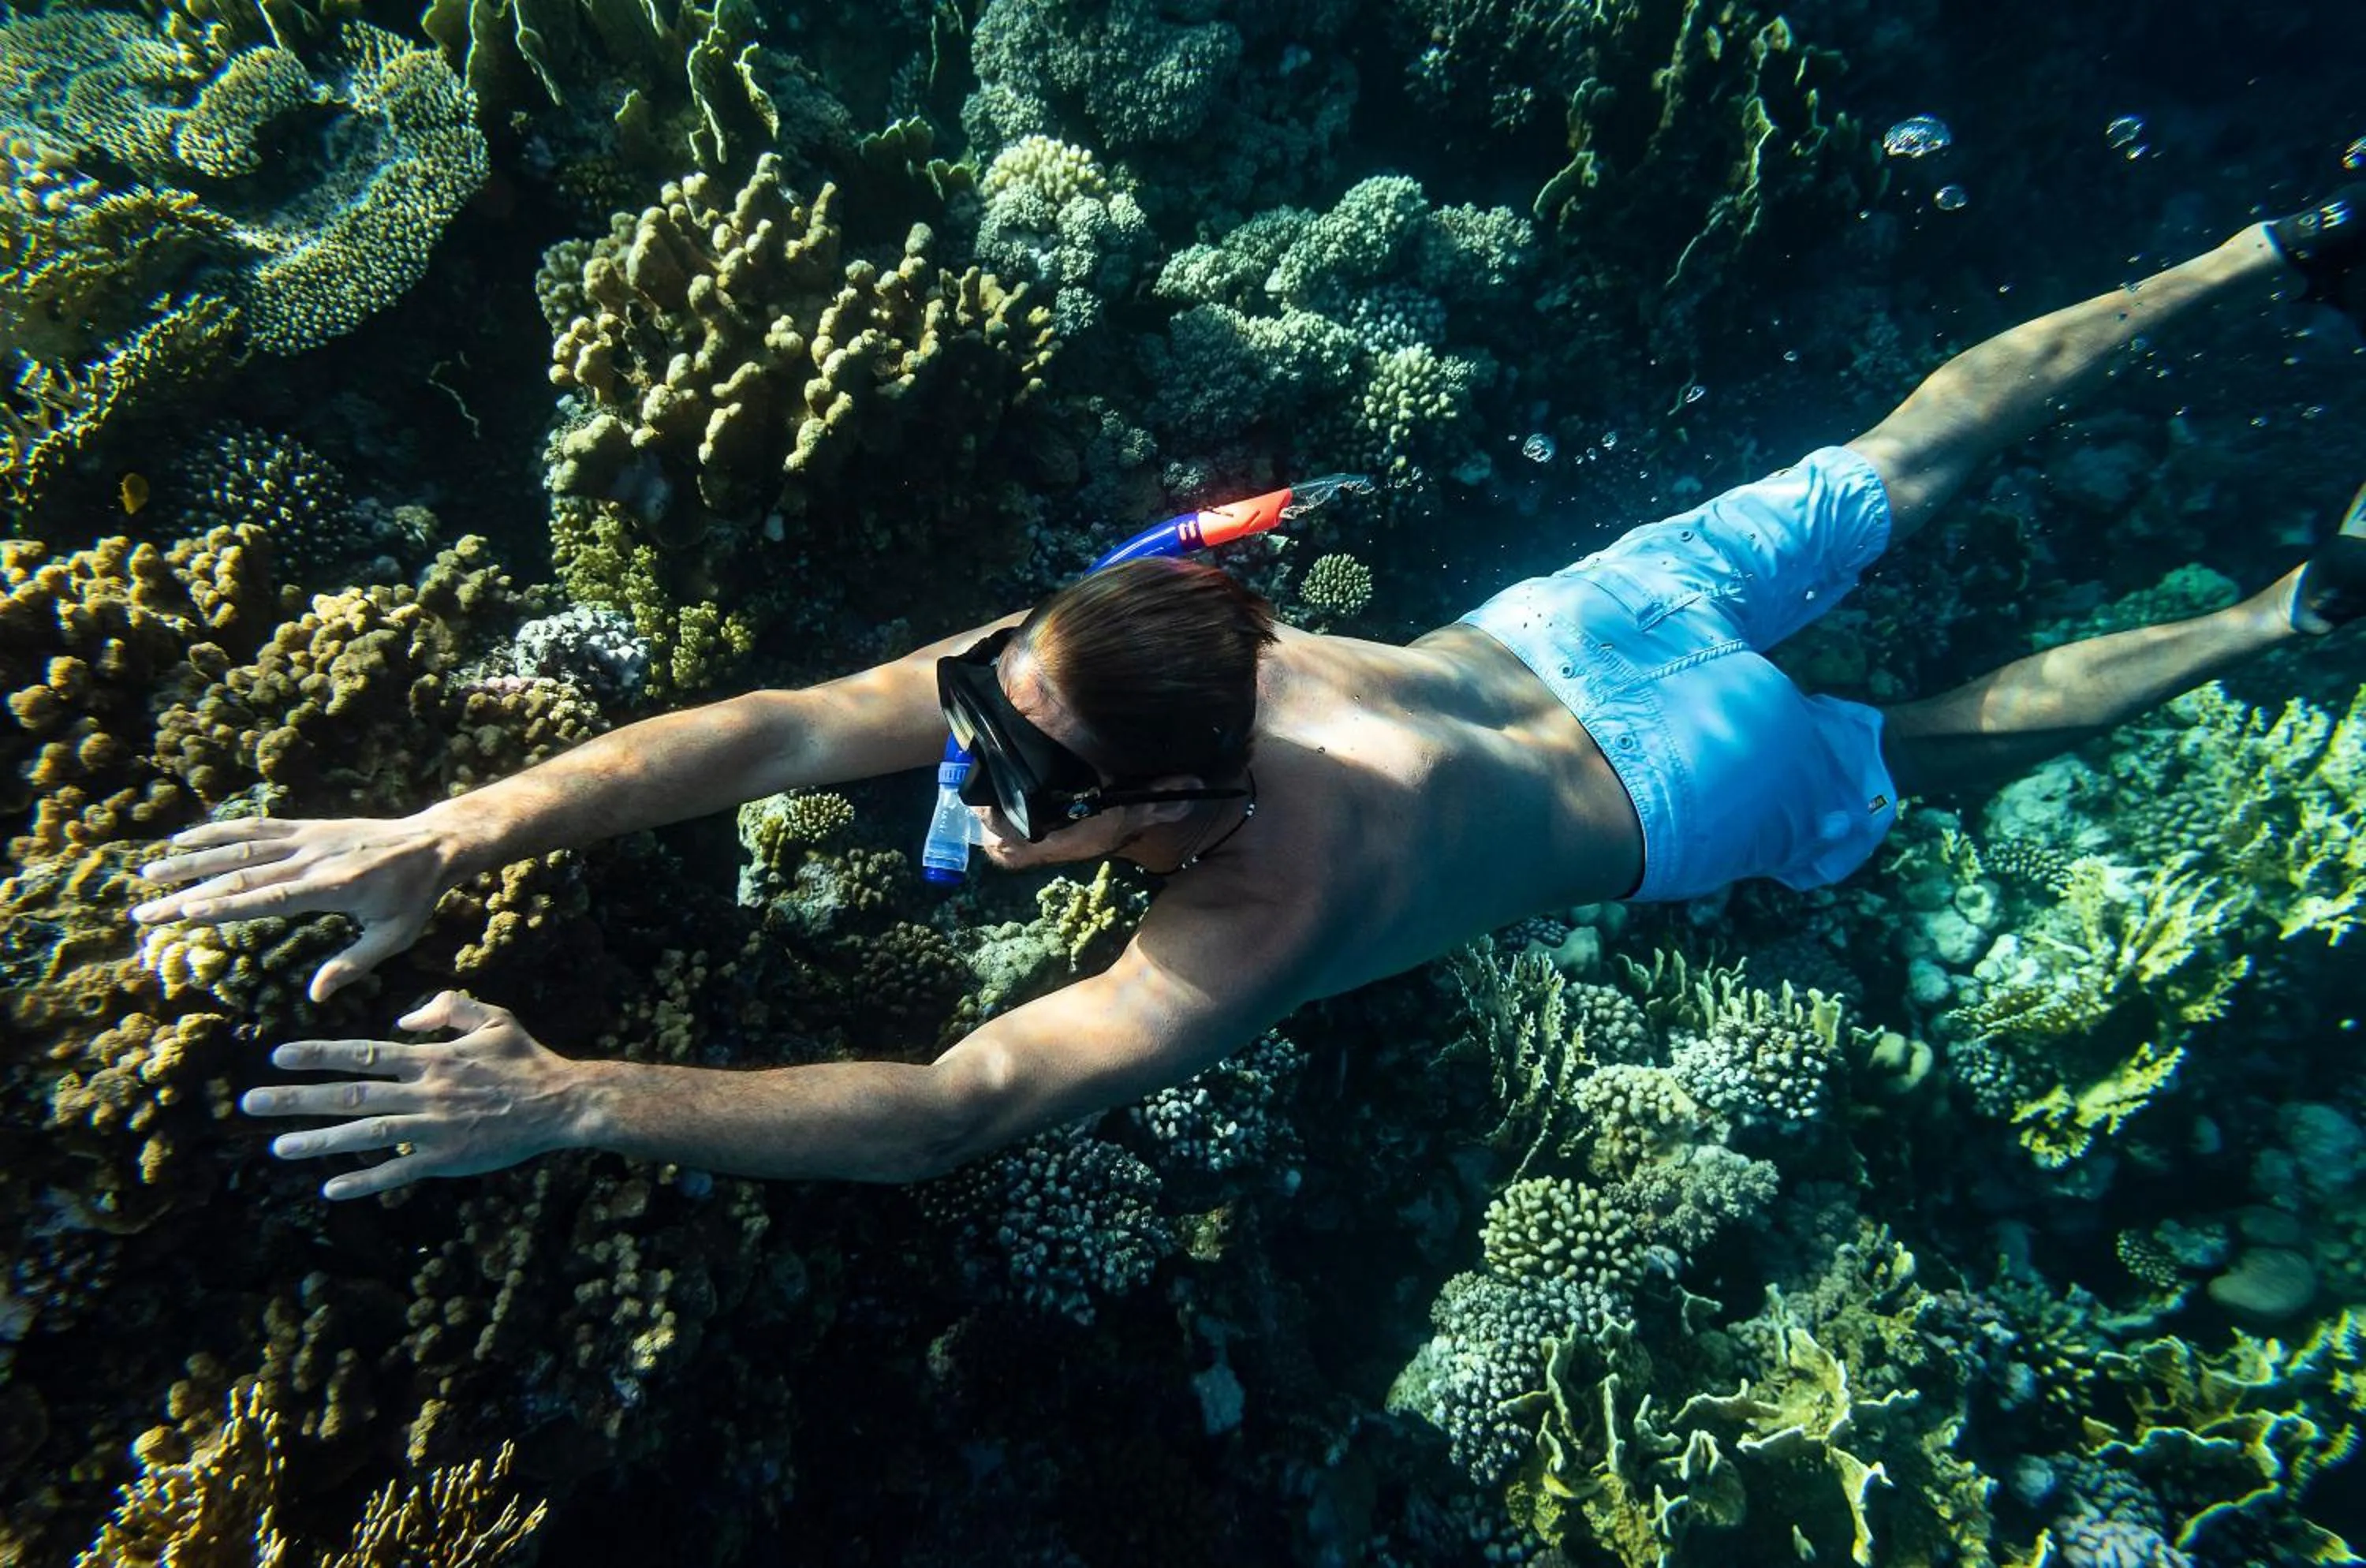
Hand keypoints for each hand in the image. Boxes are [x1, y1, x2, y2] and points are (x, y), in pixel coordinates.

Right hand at [132, 814, 461, 1002]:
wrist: (433, 844)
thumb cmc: (415, 897)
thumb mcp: (395, 936)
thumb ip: (353, 964)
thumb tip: (314, 996)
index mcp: (333, 887)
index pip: (268, 898)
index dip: (224, 906)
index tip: (183, 913)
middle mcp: (313, 858)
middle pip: (240, 874)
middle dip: (189, 892)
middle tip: (146, 910)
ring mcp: (307, 838)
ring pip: (240, 846)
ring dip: (191, 859)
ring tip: (150, 873)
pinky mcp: (307, 827)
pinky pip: (257, 826)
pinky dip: (219, 831)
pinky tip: (185, 838)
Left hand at [243, 992, 587, 1200]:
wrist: (562, 1104)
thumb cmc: (527, 1060)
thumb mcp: (493, 1018)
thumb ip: (448, 1008)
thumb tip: (402, 1021)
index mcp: (431, 1058)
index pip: (362, 1053)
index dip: (318, 1055)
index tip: (278, 1056)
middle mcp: (424, 1092)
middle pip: (349, 1094)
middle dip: (296, 1098)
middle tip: (251, 1102)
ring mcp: (432, 1128)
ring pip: (364, 1134)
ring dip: (318, 1140)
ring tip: (278, 1145)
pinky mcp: (446, 1158)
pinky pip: (397, 1172)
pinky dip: (364, 1180)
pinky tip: (330, 1188)